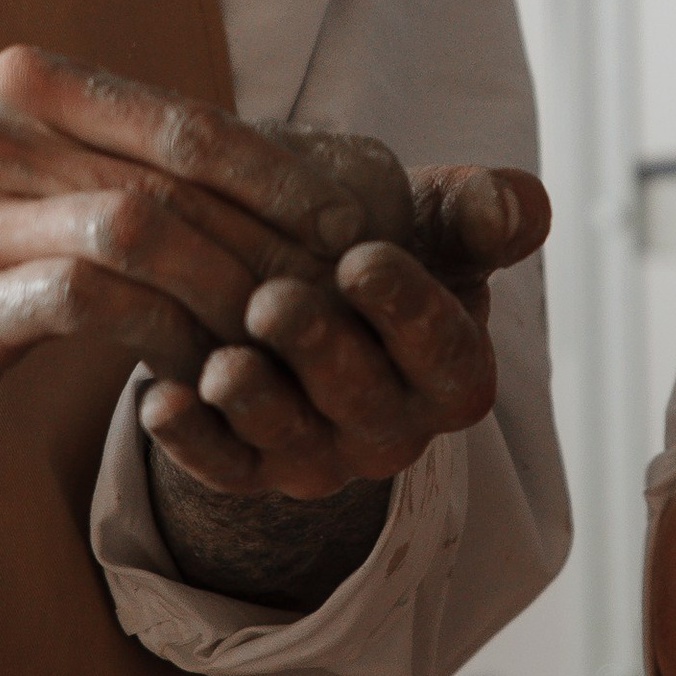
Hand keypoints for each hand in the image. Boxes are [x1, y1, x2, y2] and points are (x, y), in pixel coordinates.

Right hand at [0, 46, 369, 415]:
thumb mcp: (47, 166)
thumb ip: (138, 157)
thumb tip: (295, 171)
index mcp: (31, 81)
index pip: (186, 123)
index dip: (279, 177)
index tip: (345, 223)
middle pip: (174, 182)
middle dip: (267, 240)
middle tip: (330, 291)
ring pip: (142, 233)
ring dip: (223, 288)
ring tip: (272, 334)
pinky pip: (91, 305)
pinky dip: (161, 335)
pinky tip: (197, 368)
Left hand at [140, 161, 552, 499]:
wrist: (310, 289)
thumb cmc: (385, 246)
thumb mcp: (435, 221)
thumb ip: (478, 210)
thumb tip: (515, 207)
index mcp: (454, 374)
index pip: (445, 351)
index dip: (407, 310)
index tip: (362, 259)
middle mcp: (393, 429)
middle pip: (363, 400)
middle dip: (318, 352)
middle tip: (273, 301)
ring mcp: (319, 456)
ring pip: (289, 441)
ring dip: (254, 404)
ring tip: (221, 364)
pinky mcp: (249, 468)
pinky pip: (221, 469)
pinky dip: (191, 443)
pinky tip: (159, 402)